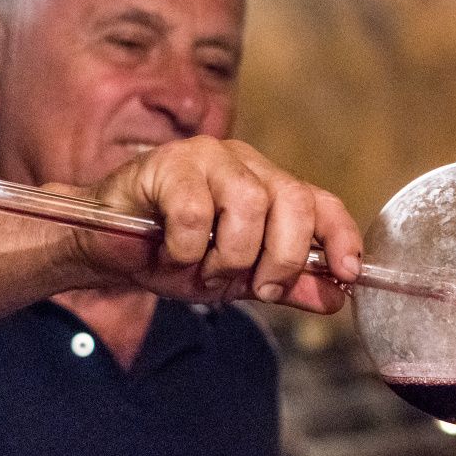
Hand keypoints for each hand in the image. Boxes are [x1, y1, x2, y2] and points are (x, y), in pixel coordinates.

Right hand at [67, 137, 360, 311]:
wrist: (108, 250)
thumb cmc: (172, 255)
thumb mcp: (238, 278)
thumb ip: (286, 284)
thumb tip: (336, 297)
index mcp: (269, 187)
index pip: (321, 203)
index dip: (340, 237)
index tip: (347, 272)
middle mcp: (245, 165)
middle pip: (292, 202)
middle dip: (282, 257)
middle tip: (256, 287)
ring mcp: (207, 158)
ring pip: (247, 205)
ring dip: (229, 255)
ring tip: (205, 270)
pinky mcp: (167, 165)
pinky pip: (194, 212)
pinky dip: (187, 248)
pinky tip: (172, 252)